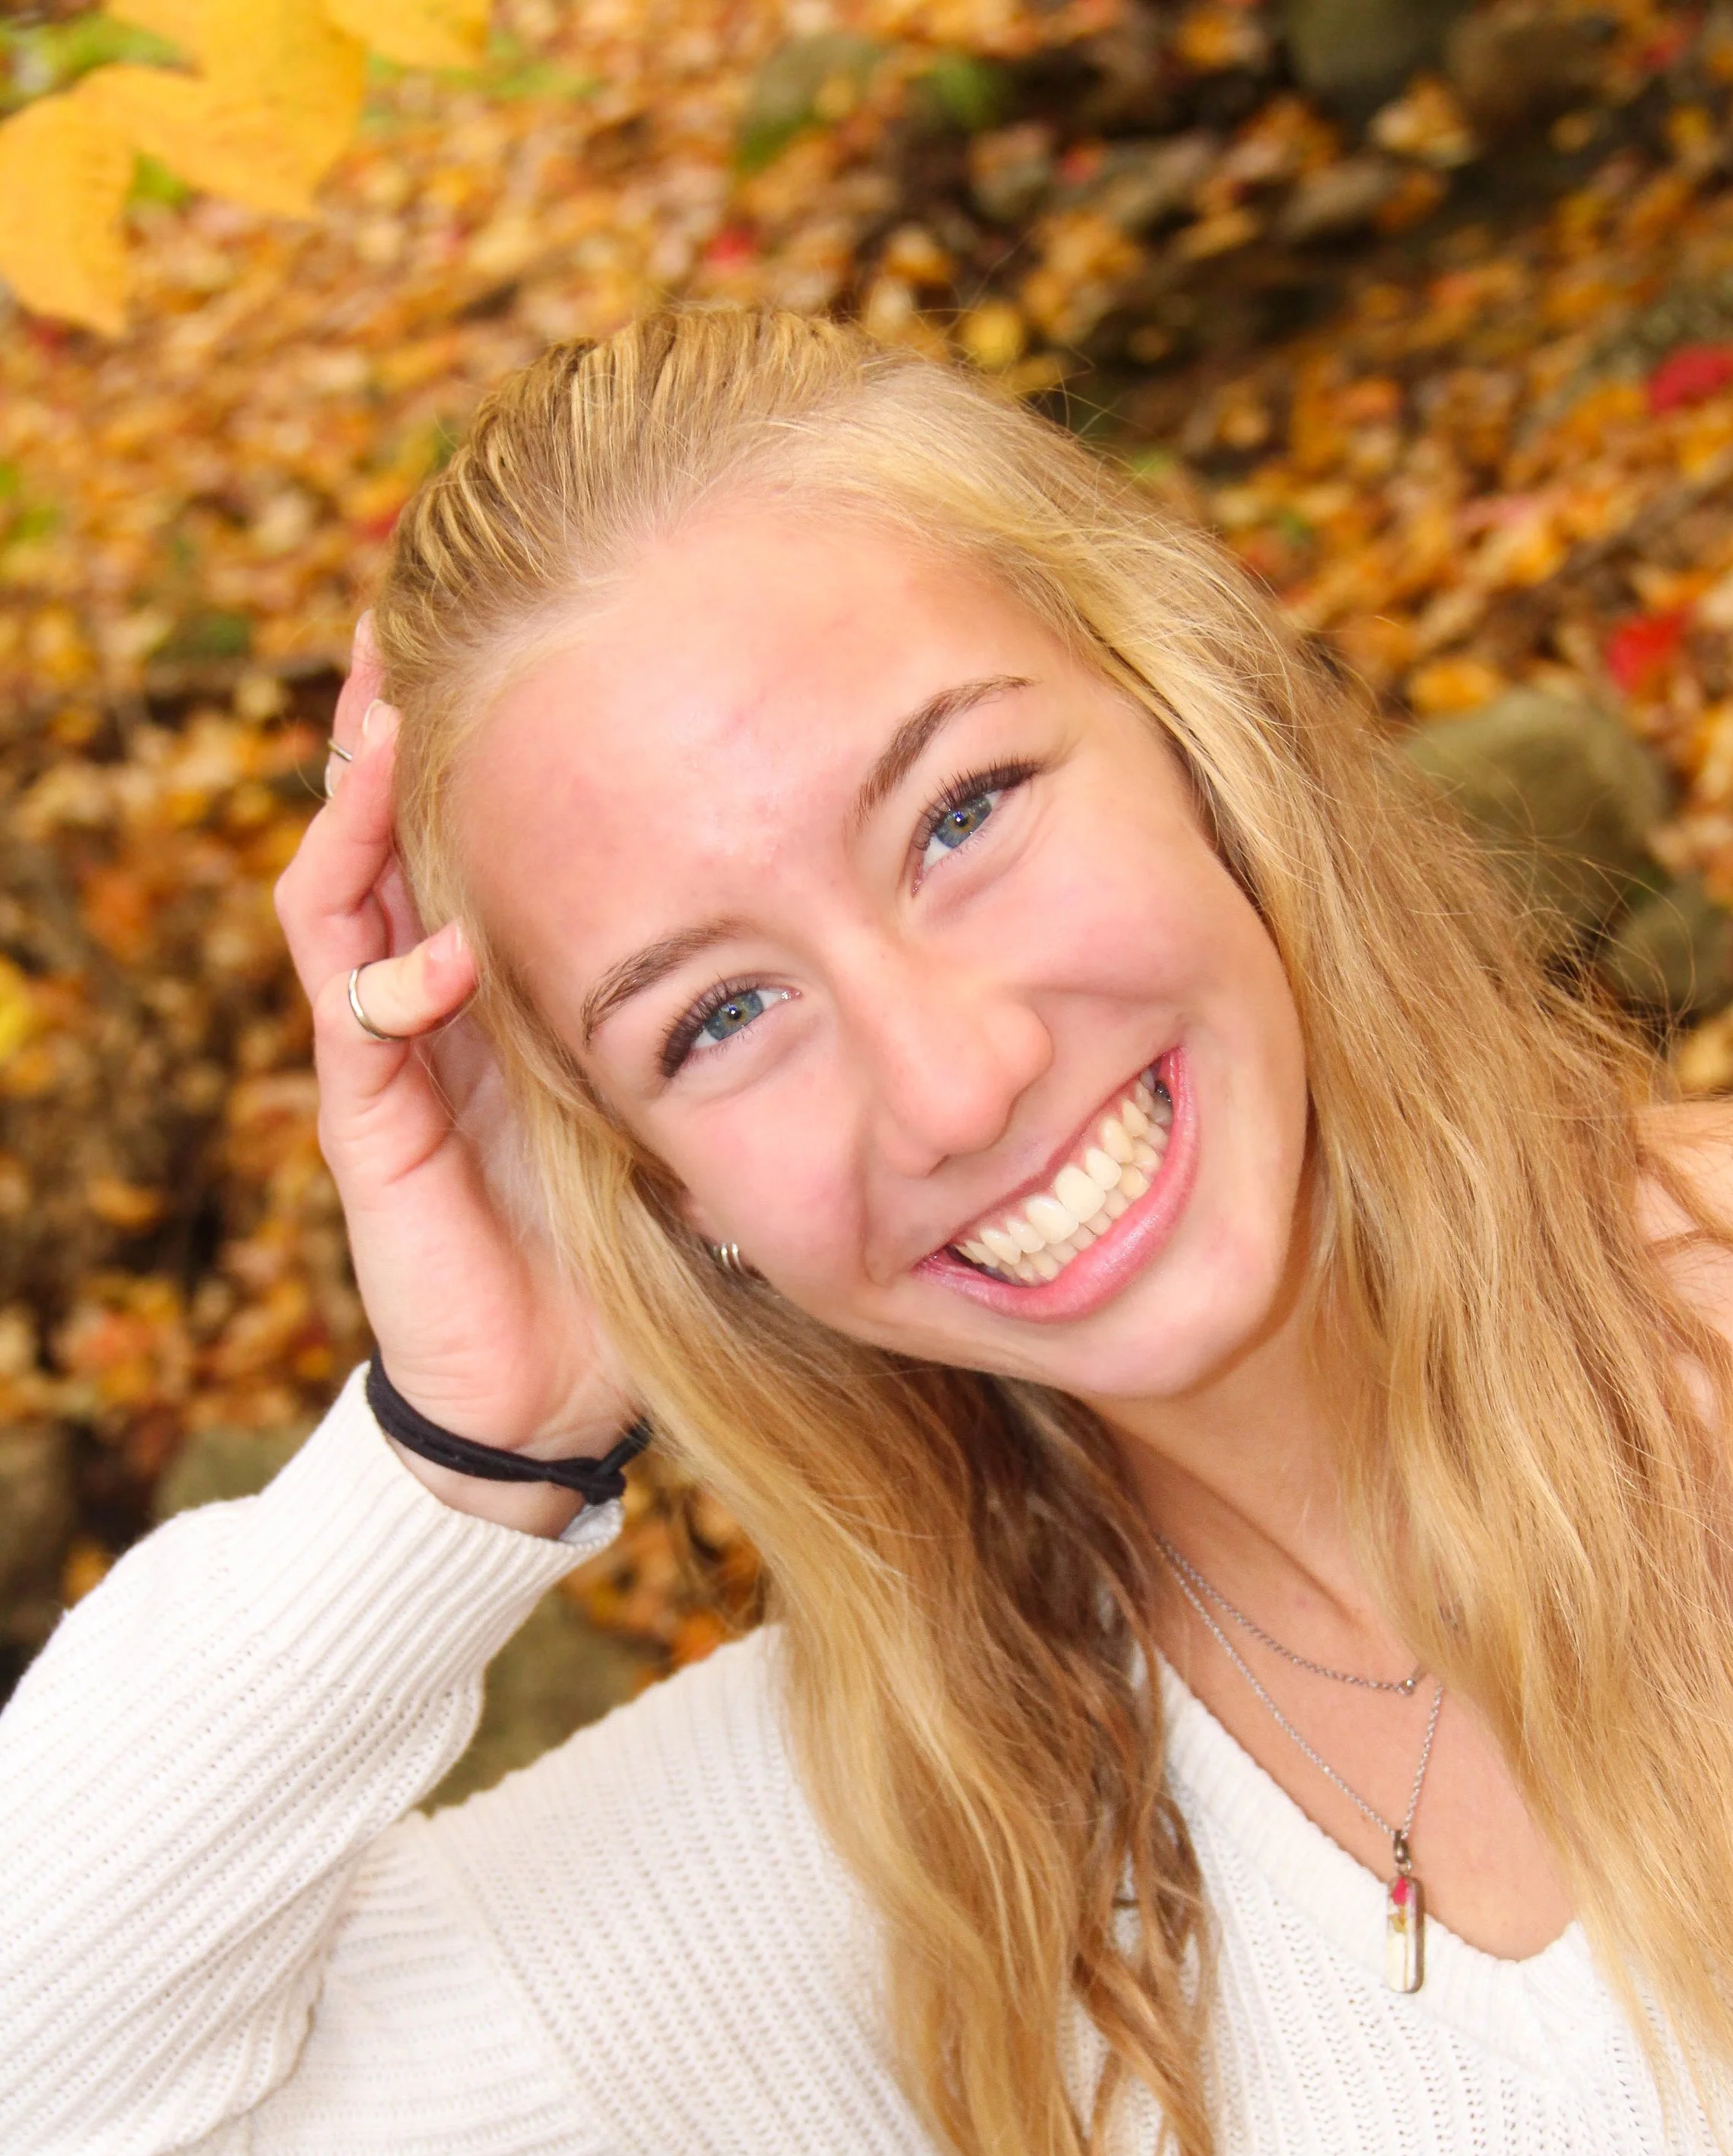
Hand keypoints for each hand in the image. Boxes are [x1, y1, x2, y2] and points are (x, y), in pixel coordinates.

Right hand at [275, 622, 635, 1531]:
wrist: (555, 1387)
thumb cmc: (622, 1239)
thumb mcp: (675, 1090)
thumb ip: (705, 1002)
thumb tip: (821, 900)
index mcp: (493, 975)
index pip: (461, 821)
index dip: (468, 731)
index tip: (511, 632)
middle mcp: (425, 994)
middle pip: (380, 823)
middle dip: (386, 724)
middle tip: (400, 620)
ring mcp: (384, 1054)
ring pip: (340, 896)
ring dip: (356, 810)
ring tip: (384, 722)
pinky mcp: (366, 1125)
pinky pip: (353, 1021)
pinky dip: (389, 972)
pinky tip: (438, 943)